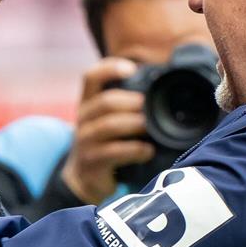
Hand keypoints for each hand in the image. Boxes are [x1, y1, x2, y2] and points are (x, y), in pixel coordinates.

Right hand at [61, 58, 154, 203]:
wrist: (84, 178)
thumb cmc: (105, 142)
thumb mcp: (107, 119)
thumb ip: (125, 105)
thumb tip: (162, 87)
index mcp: (88, 103)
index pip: (91, 77)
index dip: (109, 68)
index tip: (131, 69)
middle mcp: (83, 119)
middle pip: (104, 102)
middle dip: (129, 101)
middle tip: (147, 104)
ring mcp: (86, 141)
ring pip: (108, 126)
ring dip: (133, 124)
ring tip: (149, 127)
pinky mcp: (93, 162)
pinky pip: (114, 152)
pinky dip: (135, 150)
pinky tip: (148, 151)